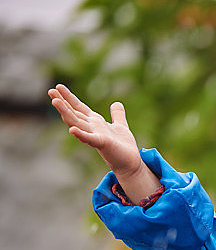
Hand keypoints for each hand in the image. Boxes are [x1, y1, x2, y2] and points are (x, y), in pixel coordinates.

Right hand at [48, 84, 160, 202]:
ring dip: (66, 112)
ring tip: (55, 101)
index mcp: (95, 123)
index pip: (79, 108)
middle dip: (62, 102)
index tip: (58, 87)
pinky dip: (81, 134)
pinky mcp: (102, 144)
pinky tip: (72, 130)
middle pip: (74, 113)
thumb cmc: (123, 147)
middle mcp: (92, 128)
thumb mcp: (121, 126)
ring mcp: (95, 136)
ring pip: (76, 123)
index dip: (69, 98)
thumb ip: (117, 115)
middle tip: (50, 90)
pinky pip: (89, 139)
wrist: (130, 163)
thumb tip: (116, 103)